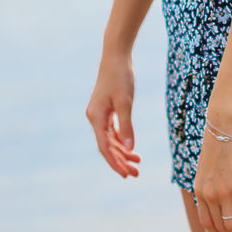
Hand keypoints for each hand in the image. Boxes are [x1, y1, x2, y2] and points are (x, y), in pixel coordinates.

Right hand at [85, 50, 141, 178]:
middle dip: (121, 161)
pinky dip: (121, 140)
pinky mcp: (105, 109)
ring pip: (110, 139)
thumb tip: (130, 149)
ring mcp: (99, 114)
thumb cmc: (121, 77)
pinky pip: (112, 131)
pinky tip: (131, 147)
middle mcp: (94, 118)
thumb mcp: (126, 102)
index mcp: (96, 118)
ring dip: (122, 151)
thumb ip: (127, 126)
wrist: (116, 56)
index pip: (105, 147)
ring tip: (137, 163)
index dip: (115, 163)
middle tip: (136, 174)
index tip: (126, 175)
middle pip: (107, 146)